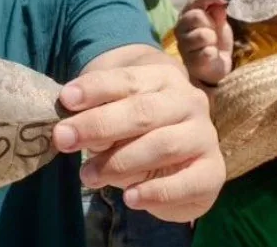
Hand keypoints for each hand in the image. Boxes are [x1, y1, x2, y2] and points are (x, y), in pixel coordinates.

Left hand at [53, 63, 225, 222]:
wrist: (181, 154)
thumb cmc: (138, 125)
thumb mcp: (116, 112)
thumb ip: (98, 116)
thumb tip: (73, 130)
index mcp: (163, 78)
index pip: (127, 80)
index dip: (94, 89)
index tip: (65, 99)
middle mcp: (189, 101)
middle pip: (142, 111)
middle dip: (98, 126)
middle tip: (63, 140)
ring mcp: (204, 136)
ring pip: (162, 145)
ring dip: (119, 162)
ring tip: (87, 175)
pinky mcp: (213, 172)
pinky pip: (186, 183)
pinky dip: (155, 192)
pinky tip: (130, 198)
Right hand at [174, 0, 232, 86]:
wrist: (215, 67)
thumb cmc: (216, 42)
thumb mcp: (220, 23)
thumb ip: (218, 12)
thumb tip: (222, 0)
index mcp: (188, 14)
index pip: (196, 0)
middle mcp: (181, 27)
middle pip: (196, 16)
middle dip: (211, 23)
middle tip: (214, 31)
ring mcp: (183, 45)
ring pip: (202, 35)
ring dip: (213, 39)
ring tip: (212, 45)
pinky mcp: (190, 61)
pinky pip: (207, 52)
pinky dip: (213, 53)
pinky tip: (211, 55)